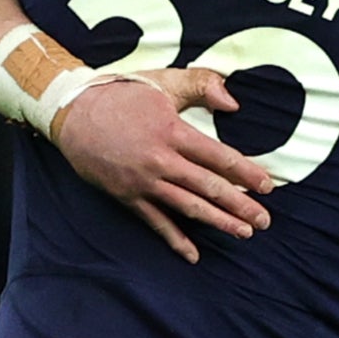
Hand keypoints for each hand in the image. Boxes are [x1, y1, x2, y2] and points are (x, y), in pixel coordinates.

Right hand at [54, 68, 271, 260]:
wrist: (70, 112)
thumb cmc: (121, 95)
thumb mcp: (162, 82)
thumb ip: (201, 85)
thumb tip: (234, 102)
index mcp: (173, 131)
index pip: (219, 156)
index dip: (246, 173)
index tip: (268, 187)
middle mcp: (160, 160)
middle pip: (208, 187)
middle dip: (240, 206)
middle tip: (264, 220)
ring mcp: (143, 182)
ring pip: (188, 207)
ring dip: (218, 222)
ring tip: (244, 233)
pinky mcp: (127, 196)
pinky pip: (155, 222)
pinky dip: (174, 240)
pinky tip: (193, 255)